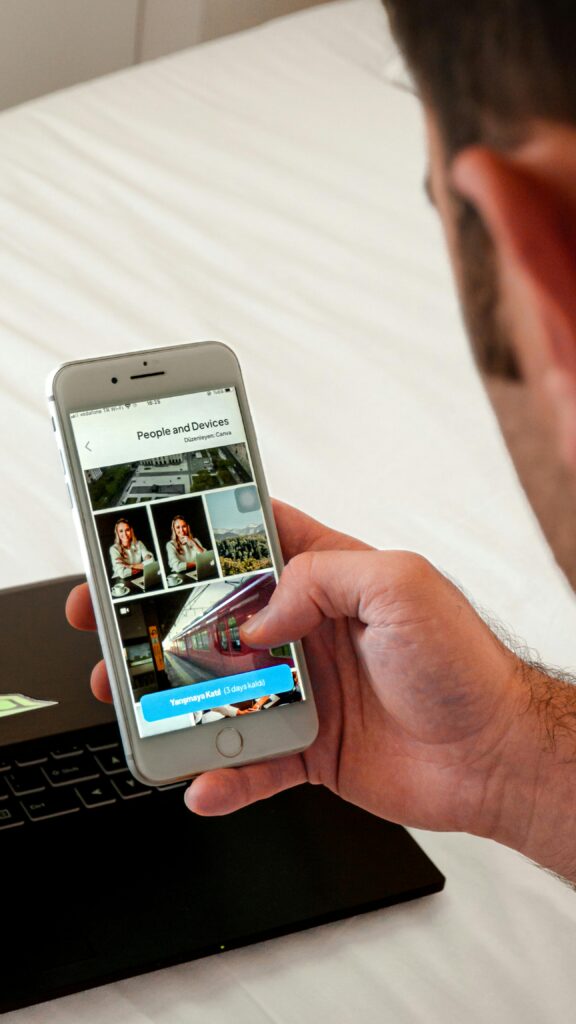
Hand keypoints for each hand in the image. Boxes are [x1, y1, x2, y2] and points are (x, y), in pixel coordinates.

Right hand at [66, 501, 529, 839]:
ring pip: (219, 692)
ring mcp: (305, 690)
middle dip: (160, 622)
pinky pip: (251, 763)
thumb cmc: (462, 663)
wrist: (494, 754)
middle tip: (109, 624)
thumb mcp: (401, 585)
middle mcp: (309, 631)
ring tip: (136, 708)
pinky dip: (223, 776)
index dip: (198, 540)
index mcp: (328, 580)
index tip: (147, 541)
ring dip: (173, 701)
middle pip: (216, 621)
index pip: (250, 545)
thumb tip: (259, 616)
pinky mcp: (309, 748)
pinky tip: (203, 783)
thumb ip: (323, 577)